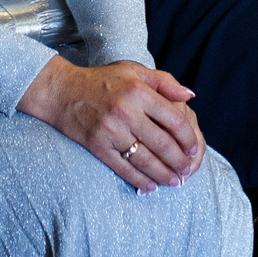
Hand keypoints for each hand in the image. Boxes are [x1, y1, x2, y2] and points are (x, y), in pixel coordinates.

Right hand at [18, 57, 205, 192]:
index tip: (194, 148)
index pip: (174, 120)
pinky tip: (151, 186)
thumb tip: (190, 95)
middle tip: (187, 170)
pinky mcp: (98, 146)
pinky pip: (123, 168)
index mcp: (139, 92)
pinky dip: (139, 180)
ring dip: (163, 174)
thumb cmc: (102, 80)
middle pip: (162, 144)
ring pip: (145, 160)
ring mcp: (111, 131)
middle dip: (179, 161)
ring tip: (175, 182)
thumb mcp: (133, 70)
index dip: (188, 138)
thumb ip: (164, 81)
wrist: (63, 92)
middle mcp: (126, 112)